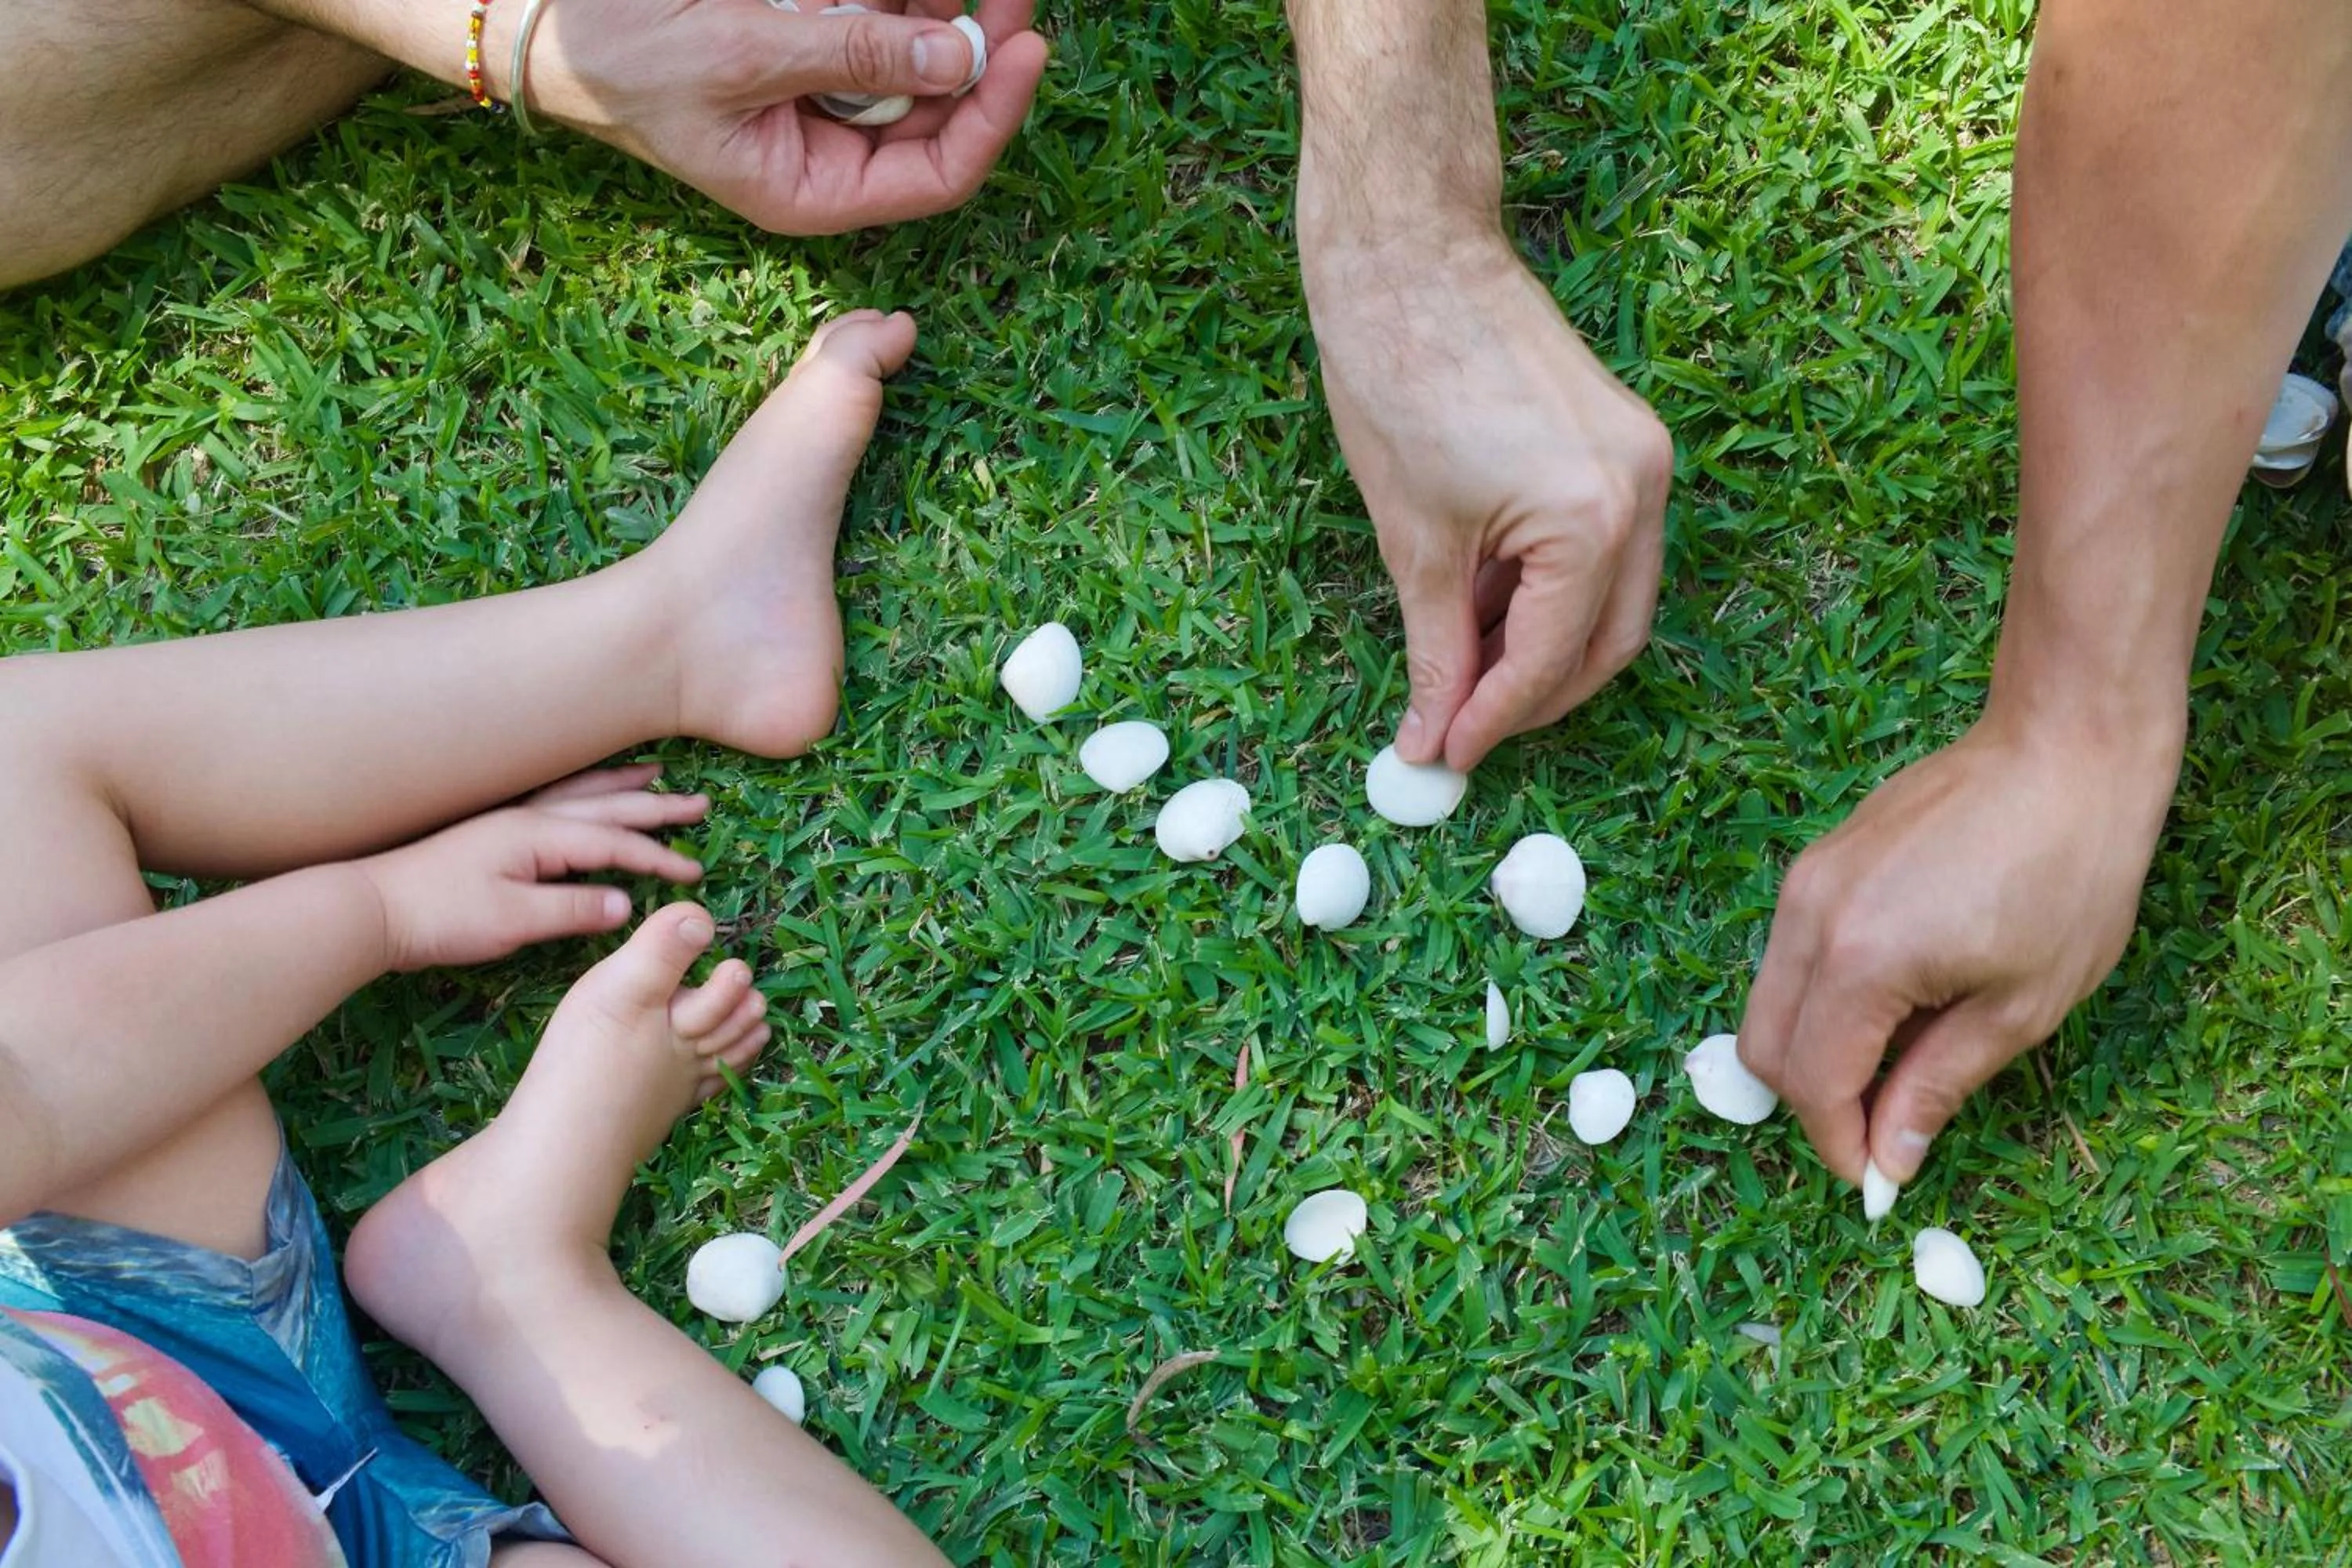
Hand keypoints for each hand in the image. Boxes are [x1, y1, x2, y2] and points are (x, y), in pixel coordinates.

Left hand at [357, 766, 710, 971]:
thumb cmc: (441, 916)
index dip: (657, 859)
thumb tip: (626, 906)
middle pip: (606, 805)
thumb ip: (573, 909)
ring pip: (580, 794)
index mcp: (538, 835)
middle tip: (700, 805)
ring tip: (656, 773)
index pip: (614, 843)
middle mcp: (529, 816)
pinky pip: (555, 798)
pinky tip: (588, 790)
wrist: (372, 907)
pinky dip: (584, 789)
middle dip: (656, 806)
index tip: (692, 874)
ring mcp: (509, 819)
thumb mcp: (514, 921)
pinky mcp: (493, 831)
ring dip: (622, 785)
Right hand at [517, 0, 1049, 231]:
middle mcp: (831, 151)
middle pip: (942, 109)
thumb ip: (849, 57)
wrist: (551, 21)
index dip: (994, 116)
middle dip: (980, 45)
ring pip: (916, 57)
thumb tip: (958, 60)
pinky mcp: (811, 45)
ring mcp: (824, 96)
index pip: (939, 174)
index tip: (1026, 45)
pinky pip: (873, 22)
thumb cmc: (623, 57)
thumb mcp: (739, 55)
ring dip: (938, 9)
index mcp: (815, 188)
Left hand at [1302, 236, 1672, 770]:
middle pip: (1608, 640)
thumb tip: (1432, 735)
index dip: (1494, 720)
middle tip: (1459, 727)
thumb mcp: (1415, 542)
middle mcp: (1641, 490)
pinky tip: (1481, 603)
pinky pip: (1602, 544)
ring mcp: (1642, 458)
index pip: (1554, 661)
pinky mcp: (1622, 437)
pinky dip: (1546, 587)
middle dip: (1533, 695)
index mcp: (1595, 520)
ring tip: (1457, 664)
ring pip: (1609, 597)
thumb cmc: (1399, 380)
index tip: (1444, 755)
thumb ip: (1437, 648)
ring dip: (1539, 643)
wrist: (1407, 257)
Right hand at [1736, 714, 2180, 1184]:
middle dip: (1811, 1106)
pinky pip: (1789, 955)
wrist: (2063, 749)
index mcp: (1861, 963)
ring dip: (1813, 1051)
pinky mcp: (1817, 862)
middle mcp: (1809, 920)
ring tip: (1893, 1063)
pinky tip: (1892, 1001)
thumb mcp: (2020, 1006)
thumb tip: (1889, 1162)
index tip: (1879, 1181)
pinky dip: (1819, 1000)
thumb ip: (1936, 1087)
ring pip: (1767, 1001)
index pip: (1813, 1084)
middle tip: (1880, 1130)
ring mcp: (1805, 883)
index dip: (1840, 1146)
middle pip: (1762, 1049)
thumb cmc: (2068, 876)